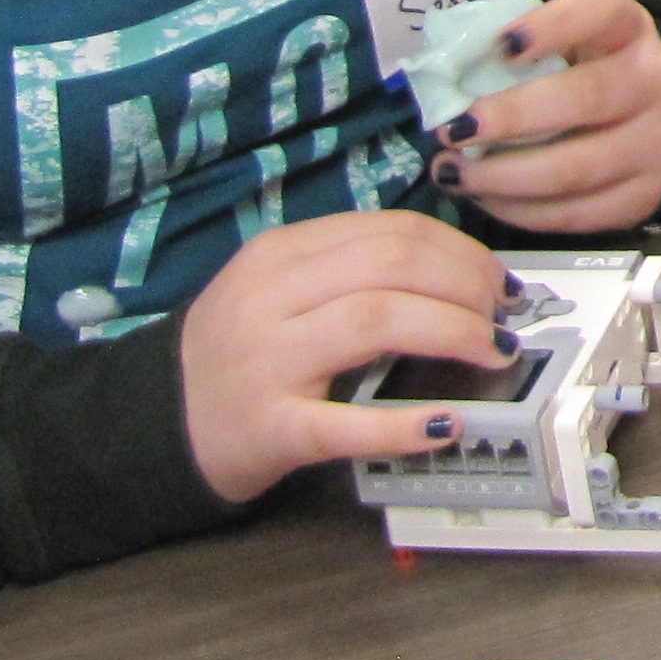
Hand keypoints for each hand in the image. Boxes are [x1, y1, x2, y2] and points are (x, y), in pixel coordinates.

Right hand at [178, 207, 513, 505]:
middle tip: (502, 315)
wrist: (158, 422)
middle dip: (467, 284)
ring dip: (454, 331)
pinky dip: (405, 423)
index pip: (390, 231)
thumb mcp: (279, 288)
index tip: (495, 279)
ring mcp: (270, 362)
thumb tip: (451, 268)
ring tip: (493, 351)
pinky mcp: (272, 428)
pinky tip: (447, 423)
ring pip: (378, 319)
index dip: (461, 251)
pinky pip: (347, 423)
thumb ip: (349, 269)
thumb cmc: (236, 352)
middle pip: (394, 264)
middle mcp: (272, 298)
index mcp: (281, 254)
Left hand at [426, 0, 660, 237]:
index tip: (500, 46)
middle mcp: (653, 81)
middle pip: (585, 99)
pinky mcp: (644, 196)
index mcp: (627, 27)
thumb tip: (447, 84)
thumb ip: (512, 51)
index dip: (553, 26)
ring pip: (575, 170)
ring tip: (453, 173)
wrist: (639, 116)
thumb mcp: (557, 42)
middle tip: (452, 130)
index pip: (601, 11)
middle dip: (509, 118)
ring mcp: (657, 143)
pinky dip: (519, 212)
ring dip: (502, 177)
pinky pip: (576, 215)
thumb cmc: (578, 70)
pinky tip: (484, 198)